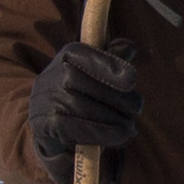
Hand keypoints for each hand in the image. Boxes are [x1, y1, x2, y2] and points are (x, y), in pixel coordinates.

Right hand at [26, 37, 141, 166]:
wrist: (46, 119)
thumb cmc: (80, 90)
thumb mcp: (95, 70)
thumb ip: (112, 57)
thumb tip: (128, 47)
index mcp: (67, 55)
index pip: (86, 55)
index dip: (109, 66)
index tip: (131, 80)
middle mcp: (52, 75)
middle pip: (90, 85)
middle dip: (120, 99)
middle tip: (137, 108)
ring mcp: (46, 100)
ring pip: (86, 108)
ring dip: (115, 120)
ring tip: (131, 126)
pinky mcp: (46, 124)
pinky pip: (78, 129)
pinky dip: (104, 133)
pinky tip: (120, 136)